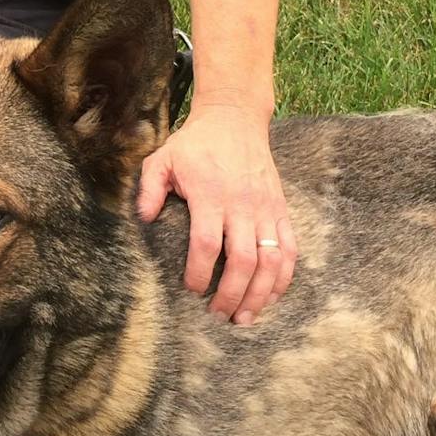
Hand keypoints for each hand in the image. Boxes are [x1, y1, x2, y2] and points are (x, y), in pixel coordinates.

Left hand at [135, 105, 295, 323]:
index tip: (192, 290)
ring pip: (271, 261)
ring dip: (260, 294)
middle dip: (231, 295)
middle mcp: (242, 204)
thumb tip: (144, 219)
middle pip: (243, 261)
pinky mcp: (281, 209)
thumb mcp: (162, 158)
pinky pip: (290, 249)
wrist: (235, 118)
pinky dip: (284, 277)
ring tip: (245, 317)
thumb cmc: (195, 143)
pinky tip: (272, 296)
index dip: (200, 273)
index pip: (207, 244)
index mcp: (210, 194)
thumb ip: (150, 189)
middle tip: (219, 316)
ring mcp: (266, 208)